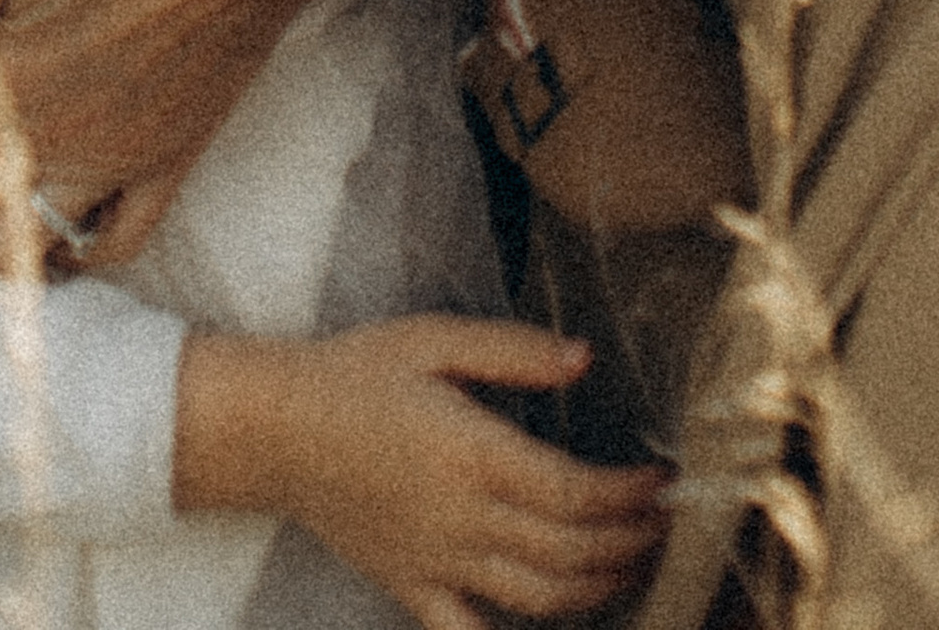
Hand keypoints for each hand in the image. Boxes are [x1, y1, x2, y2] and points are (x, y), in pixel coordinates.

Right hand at [178, 323, 668, 626]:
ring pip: (536, 599)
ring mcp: (436, 562)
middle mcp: (462, 517)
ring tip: (631, 568)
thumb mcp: (435, 338)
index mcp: (473, 453)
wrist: (273, 428)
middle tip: (665, 526)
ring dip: (596, 591)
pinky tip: (551, 627)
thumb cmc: (355, 373)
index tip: (663, 482)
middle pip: (568, 551)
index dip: (628, 496)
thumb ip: (515, 351)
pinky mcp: (409, 587)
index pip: (574, 493)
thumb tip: (585, 359)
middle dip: (628, 543)